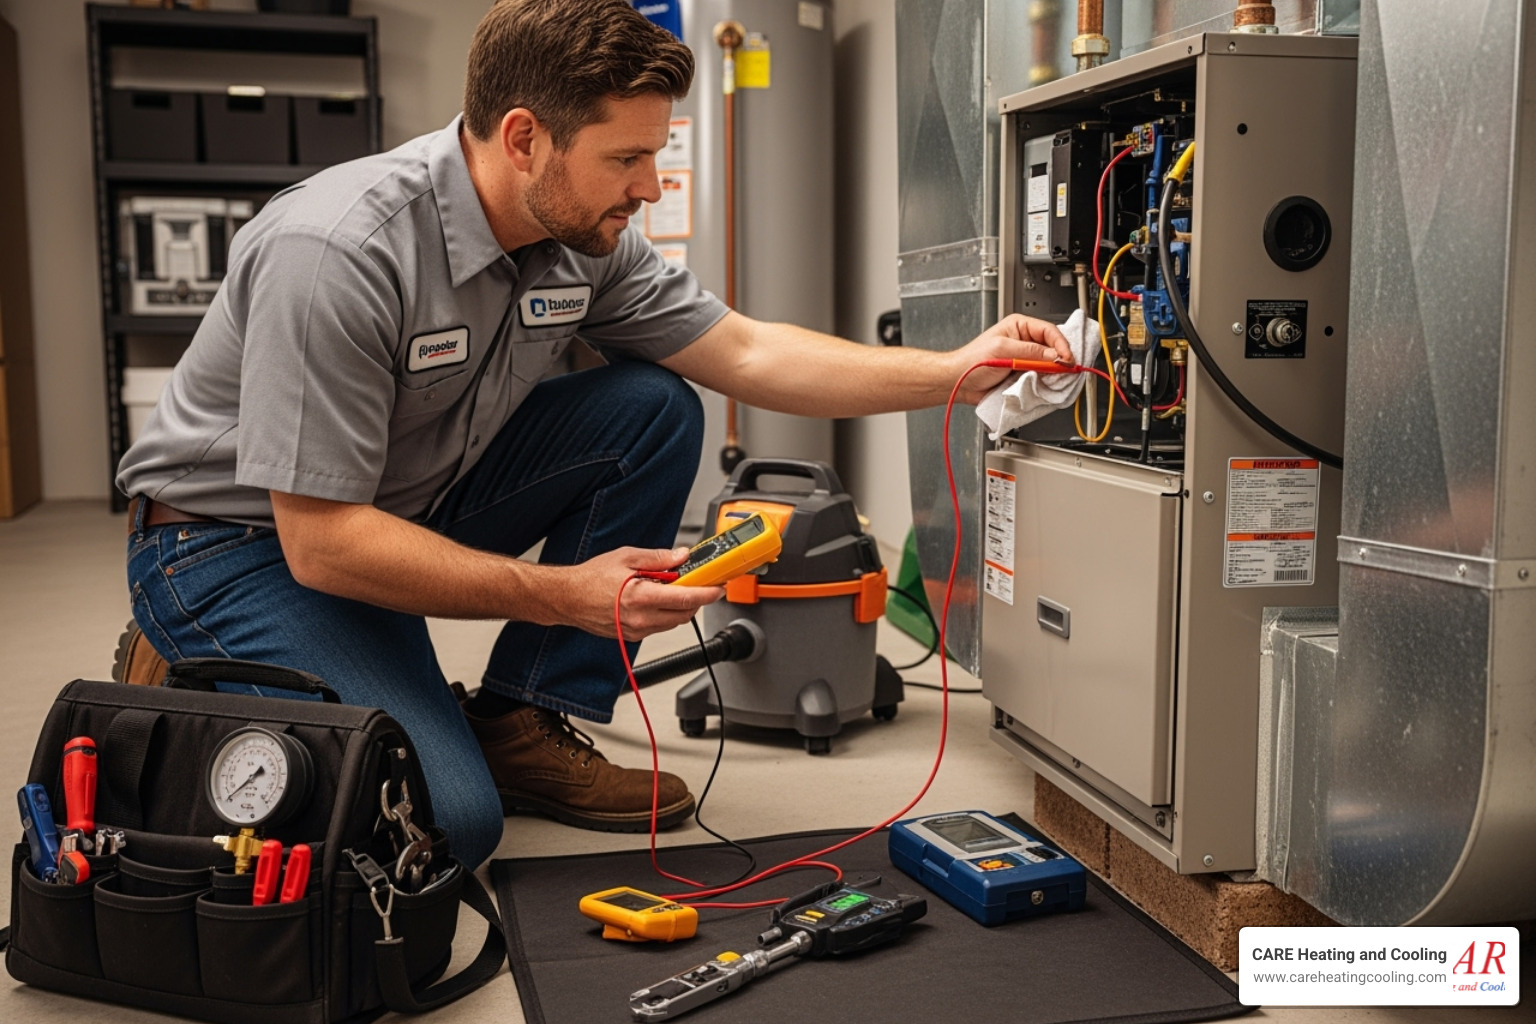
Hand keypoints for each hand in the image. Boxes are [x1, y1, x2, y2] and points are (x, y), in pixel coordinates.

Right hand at [552, 546, 724, 639]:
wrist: (567, 598)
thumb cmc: (590, 578)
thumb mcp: (627, 557)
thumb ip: (658, 558)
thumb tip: (681, 556)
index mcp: (641, 597)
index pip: (686, 599)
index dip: (707, 593)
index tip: (718, 588)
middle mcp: (640, 619)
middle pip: (684, 614)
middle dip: (696, 600)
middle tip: (697, 583)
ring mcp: (636, 631)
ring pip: (673, 623)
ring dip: (680, 608)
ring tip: (672, 589)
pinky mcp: (632, 637)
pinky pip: (658, 627)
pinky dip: (665, 615)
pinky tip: (657, 600)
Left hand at [947, 313, 1074, 403]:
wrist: (959, 382)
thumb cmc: (973, 361)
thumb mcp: (1003, 350)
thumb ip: (1030, 352)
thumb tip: (1054, 356)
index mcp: (1020, 326)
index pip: (1049, 331)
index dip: (1061, 345)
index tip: (1067, 359)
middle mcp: (1025, 341)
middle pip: (1053, 348)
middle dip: (1060, 359)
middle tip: (1066, 370)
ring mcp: (1025, 359)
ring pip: (1049, 364)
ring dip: (1053, 372)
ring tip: (1055, 378)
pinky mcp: (1024, 375)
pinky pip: (1041, 378)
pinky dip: (1045, 382)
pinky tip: (1045, 385)